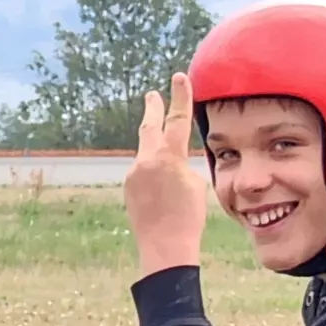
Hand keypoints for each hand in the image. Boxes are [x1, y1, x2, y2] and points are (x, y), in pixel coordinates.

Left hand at [124, 71, 207, 275]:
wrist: (165, 248)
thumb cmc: (188, 220)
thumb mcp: (197, 187)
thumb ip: (183, 167)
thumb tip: (174, 164)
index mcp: (168, 157)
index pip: (177, 120)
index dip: (180, 97)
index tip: (179, 77)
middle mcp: (146, 160)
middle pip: (149, 127)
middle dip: (152, 109)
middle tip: (151, 94)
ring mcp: (133, 173)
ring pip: (147, 155)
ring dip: (157, 158)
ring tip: (171, 178)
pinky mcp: (128, 187)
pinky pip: (142, 175)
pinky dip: (153, 180)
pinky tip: (162, 199)